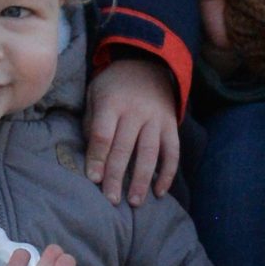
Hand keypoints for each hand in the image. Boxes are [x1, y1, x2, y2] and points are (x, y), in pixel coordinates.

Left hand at [85, 56, 180, 206]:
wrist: (148, 63)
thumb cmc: (114, 85)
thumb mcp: (95, 93)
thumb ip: (92, 122)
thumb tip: (93, 156)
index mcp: (112, 103)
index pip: (103, 135)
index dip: (97, 158)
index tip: (93, 179)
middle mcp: (136, 112)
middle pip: (125, 148)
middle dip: (116, 176)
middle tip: (111, 200)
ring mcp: (156, 119)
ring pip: (150, 153)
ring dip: (142, 179)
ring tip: (135, 202)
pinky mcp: (171, 125)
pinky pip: (172, 152)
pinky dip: (168, 173)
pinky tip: (160, 192)